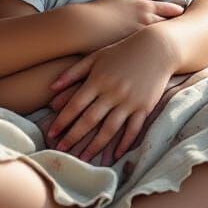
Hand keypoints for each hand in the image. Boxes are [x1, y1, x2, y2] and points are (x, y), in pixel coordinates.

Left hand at [45, 31, 173, 163]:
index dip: (62, 120)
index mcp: (98, 80)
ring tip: (84, 158)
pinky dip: (124, 143)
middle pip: (89, 120)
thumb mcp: (96, 56)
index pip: (75, 104)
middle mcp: (112, 92)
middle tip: (61, 150)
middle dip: (73, 137)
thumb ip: (73, 72)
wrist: (157, 48)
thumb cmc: (122, 52)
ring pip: (109, 129)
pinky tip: (115, 155)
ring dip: (95, 146)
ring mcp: (129, 101)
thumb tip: (51, 88)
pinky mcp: (144, 107)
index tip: (51, 133)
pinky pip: (133, 129)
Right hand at [77, 0, 184, 51]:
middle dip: (183, 28)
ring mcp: (142, 39)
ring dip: (174, 41)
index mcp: (146, 7)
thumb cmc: (101, 8)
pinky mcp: (135, 53)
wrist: (84, 27)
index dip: (181, 12)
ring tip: (183, 45)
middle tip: (195, 30)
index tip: (189, 14)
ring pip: (165, 40)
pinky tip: (166, 57)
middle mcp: (147, 23)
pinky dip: (161, 53)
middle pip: (172, 26)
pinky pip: (153, 53)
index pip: (172, 10)